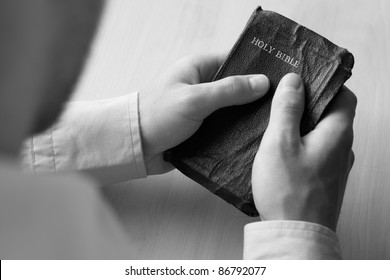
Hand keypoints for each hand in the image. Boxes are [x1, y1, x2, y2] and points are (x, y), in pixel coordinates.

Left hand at [139, 54, 269, 173]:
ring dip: (246, 117)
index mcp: (198, 69)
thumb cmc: (158, 115)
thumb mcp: (195, 98)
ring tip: (274, 123)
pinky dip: (236, 132)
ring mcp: (203, 109)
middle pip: (236, 88)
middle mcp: (202, 86)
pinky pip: (224, 127)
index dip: (256, 68)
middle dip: (255, 97)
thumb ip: (229, 90)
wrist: (134, 146)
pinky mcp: (202, 129)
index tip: (281, 77)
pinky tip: (254, 138)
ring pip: (232, 110)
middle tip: (282, 104)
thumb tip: (262, 82)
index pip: (234, 62)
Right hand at [251, 73, 356, 230]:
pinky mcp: (323, 180)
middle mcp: (342, 149)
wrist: (294, 235)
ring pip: (322, 134)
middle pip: (332, 115)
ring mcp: (335, 167)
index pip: (344, 96)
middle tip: (283, 100)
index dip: (325, 84)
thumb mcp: (280, 142)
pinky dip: (301, 145)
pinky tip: (281, 150)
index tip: (303, 80)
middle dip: (309, 104)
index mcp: (337, 134)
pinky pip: (316, 152)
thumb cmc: (288, 192)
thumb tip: (294, 81)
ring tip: (277, 125)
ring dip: (303, 126)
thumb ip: (287, 109)